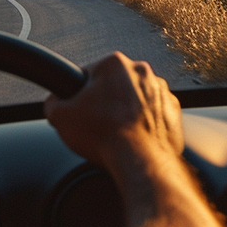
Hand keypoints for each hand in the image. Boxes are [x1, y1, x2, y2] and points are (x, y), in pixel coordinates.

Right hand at [44, 53, 182, 174]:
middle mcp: (142, 72)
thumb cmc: (104, 136)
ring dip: (126, 112)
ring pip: (135, 99)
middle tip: (96, 123)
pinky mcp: (174, 112)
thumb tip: (55, 102)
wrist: (139, 161)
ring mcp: (162, 92)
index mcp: (115, 64)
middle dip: (105, 101)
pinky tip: (133, 139)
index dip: (79, 94)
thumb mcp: (60, 117)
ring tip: (116, 133)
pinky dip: (144, 125)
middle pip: (114, 85)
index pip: (89, 74)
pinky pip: (153, 116)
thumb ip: (53, 102)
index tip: (79, 109)